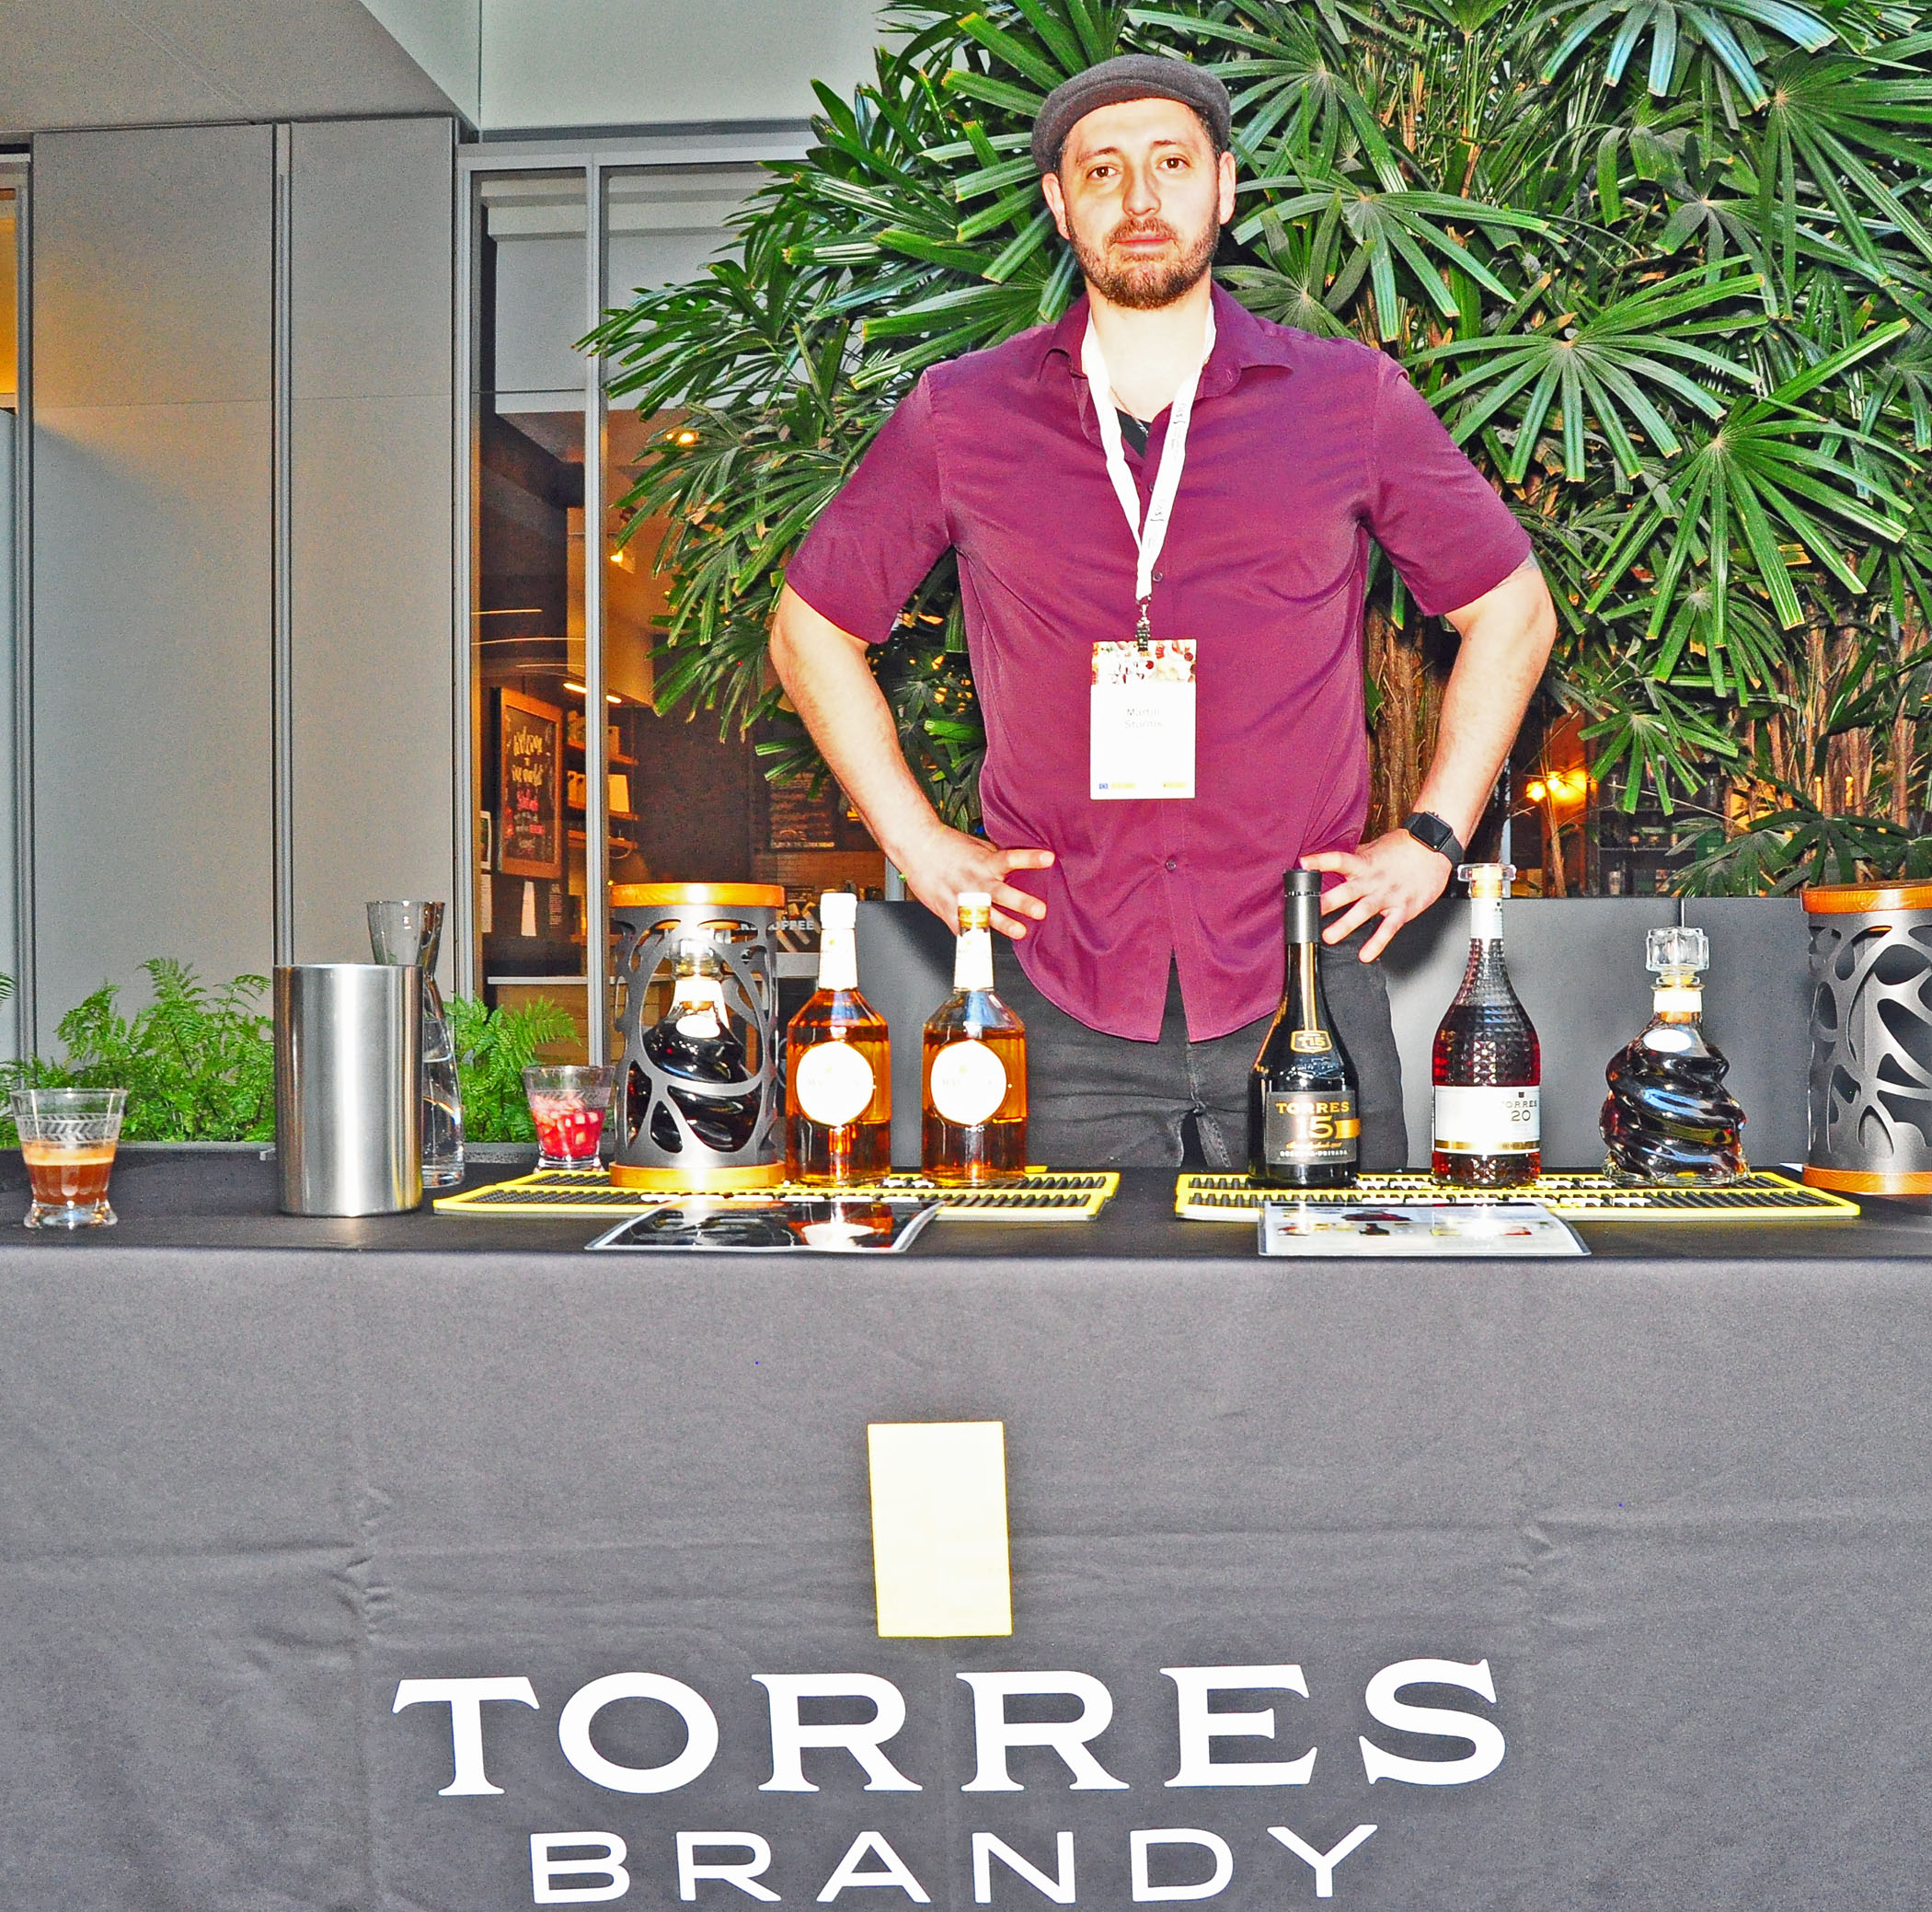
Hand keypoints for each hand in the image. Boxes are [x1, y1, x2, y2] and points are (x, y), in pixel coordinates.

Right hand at [896, 823, 1053, 938]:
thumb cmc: (947, 845)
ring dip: (1004, 924)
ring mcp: (962, 897)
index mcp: (984, 862)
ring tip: (1020, 931)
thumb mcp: (977, 846)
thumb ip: (995, 859)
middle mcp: (975, 880)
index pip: (1011, 858)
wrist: (917, 846)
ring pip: (985, 913)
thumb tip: (1014, 867)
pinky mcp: (948, 909)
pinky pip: (963, 927)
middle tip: (1039, 910)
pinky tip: (984, 949)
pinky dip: (974, 937)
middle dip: (1021, 902)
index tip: (1049, 858)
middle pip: (1001, 892)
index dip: (1030, 858)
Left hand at [1300, 830, 1452, 961]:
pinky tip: (1366, 954)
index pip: (1339, 860)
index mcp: (1365, 864)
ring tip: (1329, 937)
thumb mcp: (1376, 848)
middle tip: (1310, 912)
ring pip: (1364, 911)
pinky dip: (1378, 942)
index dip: (1320, 861)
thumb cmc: (1405, 847)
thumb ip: (1356, 858)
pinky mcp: (1403, 909)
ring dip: (1346, 924)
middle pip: (1348, 890)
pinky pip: (1389, 928)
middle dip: (1328, 901)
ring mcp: (1388, 895)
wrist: (1435, 847)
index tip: (1303, 864)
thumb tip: (1336, 861)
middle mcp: (1374, 880)